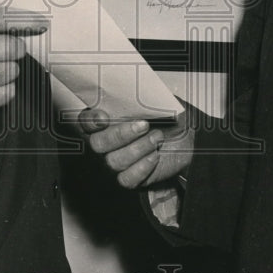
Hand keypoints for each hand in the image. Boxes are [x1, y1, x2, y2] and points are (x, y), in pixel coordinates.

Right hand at [79, 108, 194, 188]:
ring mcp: (115, 162)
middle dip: (121, 134)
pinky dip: (143, 167)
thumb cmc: (168, 118)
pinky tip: (155, 155)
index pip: (85, 122)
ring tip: (157, 137)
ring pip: (114, 161)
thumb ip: (143, 97)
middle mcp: (105, 142)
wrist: (186, 139)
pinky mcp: (128, 179)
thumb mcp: (158, 101)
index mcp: (106, 119)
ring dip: (139, 148)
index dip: (91, 120)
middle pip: (97, 144)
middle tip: (143, 125)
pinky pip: (127, 179)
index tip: (104, 117)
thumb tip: (139, 93)